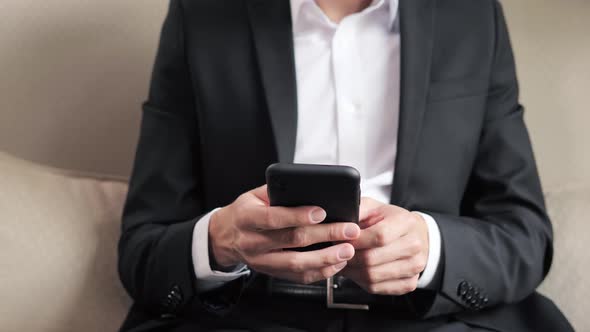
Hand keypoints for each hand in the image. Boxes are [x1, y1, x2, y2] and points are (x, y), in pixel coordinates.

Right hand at [209, 185, 360, 283]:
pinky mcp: (272, 273)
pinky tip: (336, 263)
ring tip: (347, 250)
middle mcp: (253, 242)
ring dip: (326, 258)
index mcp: (247, 218)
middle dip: (325, 235)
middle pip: (292, 240)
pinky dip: (320, 272)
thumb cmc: (244, 212)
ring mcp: (262, 261)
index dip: (298, 215)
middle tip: (349, 229)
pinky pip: (298, 277)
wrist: (223, 238)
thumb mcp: (253, 195)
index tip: (322, 212)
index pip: (274, 218)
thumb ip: (278, 191)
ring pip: (297, 263)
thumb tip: (308, 187)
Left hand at [341, 197, 428, 294]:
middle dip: (349, 257)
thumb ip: (357, 211)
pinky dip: (361, 282)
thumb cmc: (391, 220)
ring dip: (352, 272)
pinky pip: (377, 288)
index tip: (340, 240)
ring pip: (372, 276)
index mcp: (405, 223)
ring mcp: (414, 267)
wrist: (416, 234)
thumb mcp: (374, 207)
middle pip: (372, 259)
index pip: (378, 236)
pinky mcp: (409, 283)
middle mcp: (414, 246)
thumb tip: (340, 223)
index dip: (355, 241)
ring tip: (344, 262)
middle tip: (337, 253)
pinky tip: (357, 271)